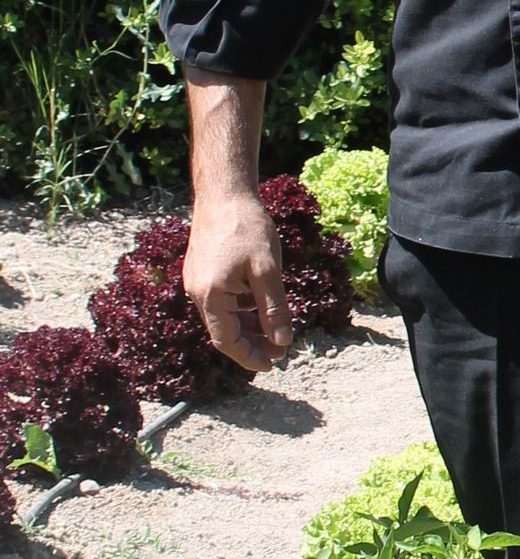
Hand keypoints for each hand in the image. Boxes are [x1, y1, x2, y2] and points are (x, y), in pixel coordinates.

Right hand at [184, 194, 292, 373]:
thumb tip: (282, 341)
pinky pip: (222, 301)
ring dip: (248, 327)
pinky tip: (262, 309)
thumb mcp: (268, 270)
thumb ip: (274, 308)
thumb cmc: (246, 228)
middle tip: (280, 351)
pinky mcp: (203, 272)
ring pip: (224, 316)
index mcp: (210, 295)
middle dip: (251, 344)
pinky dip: (241, 310)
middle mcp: (198, 292)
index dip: (249, 357)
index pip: (226, 341)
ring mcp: (198, 281)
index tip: (272, 364)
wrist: (224, 193)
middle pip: (224, 331)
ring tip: (275, 333)